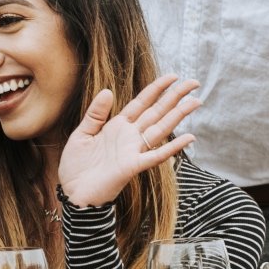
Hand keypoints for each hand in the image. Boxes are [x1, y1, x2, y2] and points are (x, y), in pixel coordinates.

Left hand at [58, 75, 199, 206]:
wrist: (73, 193)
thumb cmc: (76, 166)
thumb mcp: (82, 134)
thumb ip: (95, 114)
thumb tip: (108, 90)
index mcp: (117, 126)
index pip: (141, 103)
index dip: (156, 89)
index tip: (173, 76)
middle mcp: (129, 136)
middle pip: (156, 112)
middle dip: (175, 97)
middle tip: (194, 82)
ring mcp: (133, 151)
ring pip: (161, 129)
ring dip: (178, 115)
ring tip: (196, 102)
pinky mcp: (133, 167)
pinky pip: (156, 155)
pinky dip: (173, 147)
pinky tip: (189, 138)